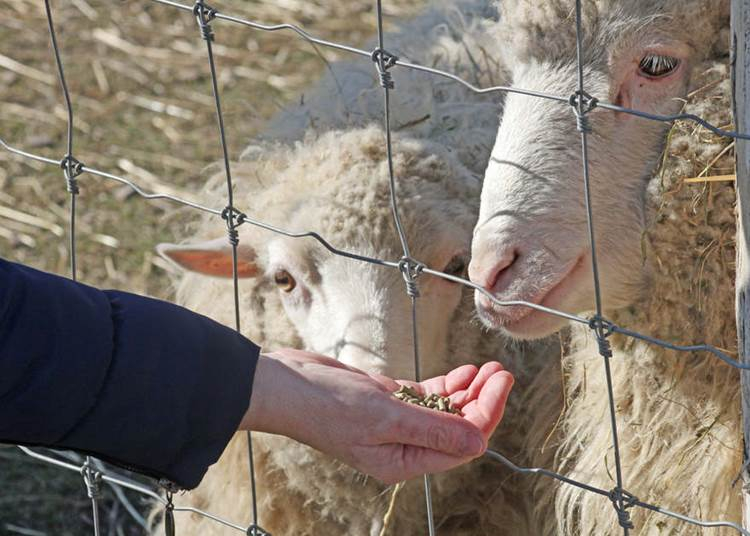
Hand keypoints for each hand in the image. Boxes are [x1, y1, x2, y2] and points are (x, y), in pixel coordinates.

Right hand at [240, 348, 513, 483]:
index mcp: (404, 461)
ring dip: (468, 391)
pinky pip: (426, 397)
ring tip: (488, 368)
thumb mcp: (384, 417)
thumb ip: (433, 428)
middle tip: (501, 371)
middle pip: (458, 427)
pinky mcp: (386, 402)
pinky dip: (446, 386)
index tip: (501, 382)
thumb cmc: (327, 404)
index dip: (487, 413)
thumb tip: (480, 442)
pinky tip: (463, 372)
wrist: (286, 385)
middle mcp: (403, 446)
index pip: (461, 443)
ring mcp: (395, 423)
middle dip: (483, 400)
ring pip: (445, 411)